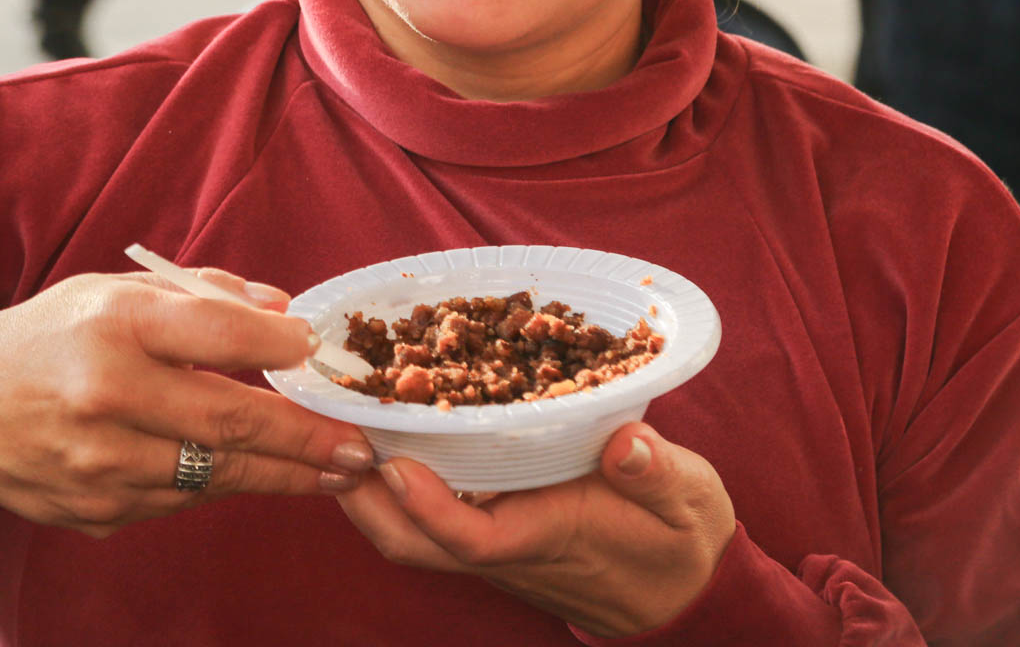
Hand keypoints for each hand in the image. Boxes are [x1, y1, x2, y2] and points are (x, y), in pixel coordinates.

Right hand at [0, 271, 373, 537]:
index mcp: (114, 325)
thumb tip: (285, 314)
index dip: (281, 348)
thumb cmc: (46, 338)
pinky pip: (180, 500)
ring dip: (279, 474)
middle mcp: (107, 395)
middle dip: (307, 439)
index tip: (321, 354)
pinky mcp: (97, 511)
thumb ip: (203, 297)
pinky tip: (249, 473)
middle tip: (360, 448)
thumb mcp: (112, 290)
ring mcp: (100, 464)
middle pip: (232, 421)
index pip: (219, 334)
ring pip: (215, 474)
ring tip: (332, 470)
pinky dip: (218, 485)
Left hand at [340, 423, 734, 637]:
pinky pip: (428, 519)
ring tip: (340, 426)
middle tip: (330, 437)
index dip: (428, 507)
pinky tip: (385, 433)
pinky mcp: (492, 532)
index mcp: (550, 536)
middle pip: (415, 544)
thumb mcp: (689, 499)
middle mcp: (508, 545)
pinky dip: (396, 481)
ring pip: (411, 535)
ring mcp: (493, 544)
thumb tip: (627, 443)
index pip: (474, 538)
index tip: (393, 463)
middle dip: (364, 500)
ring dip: (369, 490)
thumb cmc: (680, 540)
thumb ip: (657, 473)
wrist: (682, 593)